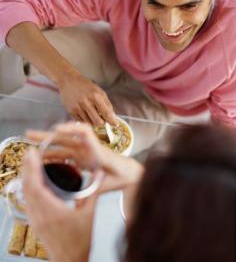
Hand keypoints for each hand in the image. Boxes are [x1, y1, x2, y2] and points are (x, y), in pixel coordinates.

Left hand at [22, 146, 95, 261]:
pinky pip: (27, 201)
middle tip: (29, 152)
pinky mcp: (35, 223)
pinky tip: (32, 182)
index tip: (32, 154)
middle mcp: (39, 216)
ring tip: (29, 163)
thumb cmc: (79, 242)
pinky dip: (28, 188)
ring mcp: (35, 220)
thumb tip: (99, 174)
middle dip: (27, 168)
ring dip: (26, 177)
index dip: (33, 168)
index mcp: (52, 212)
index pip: (37, 186)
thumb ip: (94, 193)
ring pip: (25, 194)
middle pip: (27, 187)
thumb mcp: (89, 215)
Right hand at [26, 122, 143, 193]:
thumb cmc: (122, 176)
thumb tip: (78, 205)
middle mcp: (87, 148)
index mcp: (96, 151)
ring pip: (63, 145)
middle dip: (47, 135)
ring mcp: (84, 151)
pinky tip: (45, 158)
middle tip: (29, 134)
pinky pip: (66, 152)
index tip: (56, 130)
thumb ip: (94, 192)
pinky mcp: (82, 156)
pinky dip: (55, 153)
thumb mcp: (108, 185)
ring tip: (32, 144)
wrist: (129, 172)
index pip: (85, 133)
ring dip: (48, 143)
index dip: (70, 129)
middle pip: (66, 137)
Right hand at [58, 67, 116, 125]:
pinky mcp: (70, 111)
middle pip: (98, 122)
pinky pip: (81, 121)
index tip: (115, 124)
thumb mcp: (99, 91)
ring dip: (93, 121)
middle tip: (103, 120)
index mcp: (95, 96)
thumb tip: (112, 117)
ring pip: (90, 123)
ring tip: (92, 113)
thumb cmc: (86, 86)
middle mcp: (86, 103)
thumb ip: (107, 104)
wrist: (68, 81)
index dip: (112, 121)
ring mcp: (77, 108)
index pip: (106, 113)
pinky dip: (86, 120)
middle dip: (102, 123)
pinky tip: (85, 112)